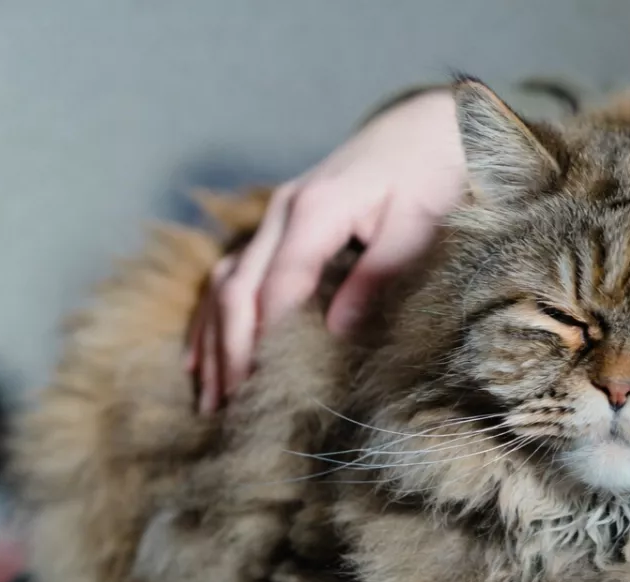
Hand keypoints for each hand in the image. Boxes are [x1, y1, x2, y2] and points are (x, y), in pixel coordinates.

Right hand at [186, 90, 465, 412]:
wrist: (426, 127)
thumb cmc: (429, 175)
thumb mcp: (415, 224)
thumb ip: (377, 274)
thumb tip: (337, 329)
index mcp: (315, 209)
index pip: (277, 286)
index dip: (266, 341)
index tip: (262, 390)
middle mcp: (282, 210)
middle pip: (238, 288)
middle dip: (230, 350)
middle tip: (228, 407)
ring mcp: (274, 216)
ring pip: (224, 283)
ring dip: (214, 342)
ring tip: (209, 399)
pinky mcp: (278, 225)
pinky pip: (231, 273)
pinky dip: (212, 318)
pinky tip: (200, 359)